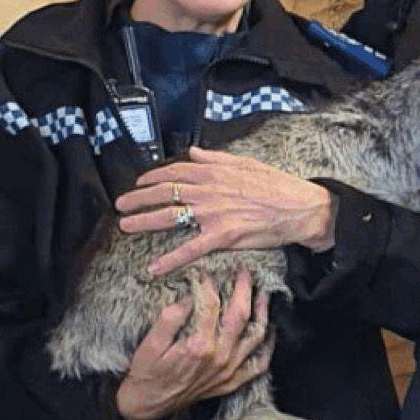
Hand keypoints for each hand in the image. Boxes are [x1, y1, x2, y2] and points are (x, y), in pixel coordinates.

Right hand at [113, 273, 270, 419]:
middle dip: (244, 289)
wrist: (149, 404)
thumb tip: (190, 295)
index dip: (209, 284)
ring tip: (263, 294)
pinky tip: (269, 332)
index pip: (211, 305)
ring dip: (262, 312)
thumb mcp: (150, 342)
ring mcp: (229, 371)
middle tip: (244, 272)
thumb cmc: (147, 371)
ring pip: (256, 336)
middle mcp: (220, 358)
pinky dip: (267, 348)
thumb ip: (171, 317)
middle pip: (240, 315)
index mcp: (198, 345)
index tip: (205, 272)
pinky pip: (258, 365)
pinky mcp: (232, 382)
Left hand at [118, 148, 336, 276]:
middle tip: (120, 204)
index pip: (174, 171)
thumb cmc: (277, 185)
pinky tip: (153, 268)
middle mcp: (208, 190)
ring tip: (125, 226)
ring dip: (143, 221)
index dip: (152, 177)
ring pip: (169, 217)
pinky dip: (169, 259)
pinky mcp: (222, 236)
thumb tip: (192, 151)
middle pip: (164, 192)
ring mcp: (213, 214)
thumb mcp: (246, 162)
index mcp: (214, 171)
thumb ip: (216, 157)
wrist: (300, 208)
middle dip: (138, 198)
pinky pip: (190, 249)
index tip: (139, 183)